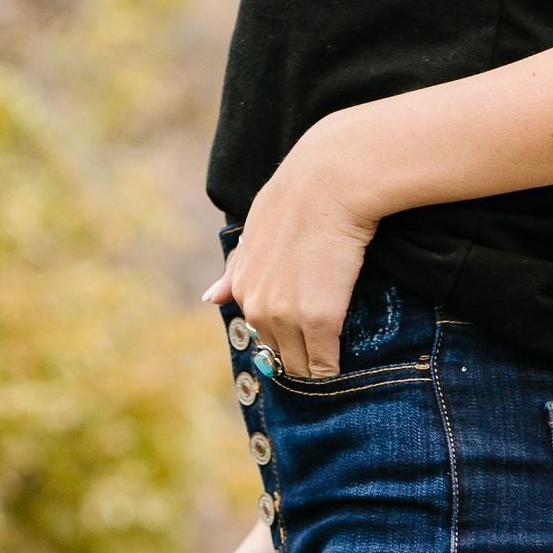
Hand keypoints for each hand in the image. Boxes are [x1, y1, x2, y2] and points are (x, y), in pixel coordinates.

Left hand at [203, 113, 377, 381]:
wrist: (328, 184)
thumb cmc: (296, 200)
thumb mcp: (253, 234)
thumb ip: (235, 270)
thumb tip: (209, 298)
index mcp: (243, 289)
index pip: (262, 339)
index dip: (286, 343)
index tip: (306, 341)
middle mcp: (259, 308)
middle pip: (280, 358)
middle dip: (301, 360)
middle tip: (323, 353)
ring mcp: (289, 317)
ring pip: (302, 366)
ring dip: (317, 368)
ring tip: (334, 359)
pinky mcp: (321, 321)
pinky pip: (325, 365)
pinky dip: (334, 368)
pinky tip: (343, 362)